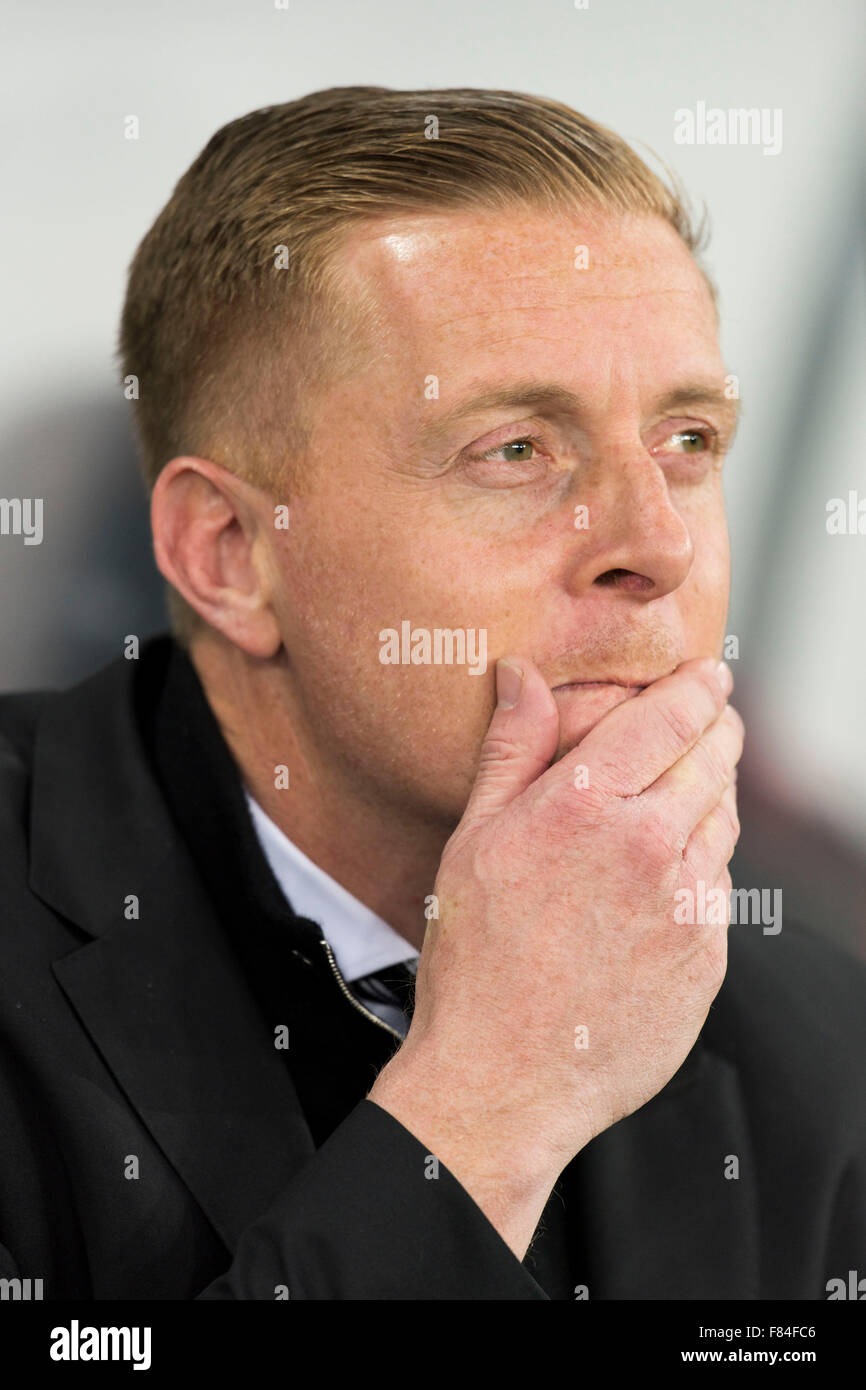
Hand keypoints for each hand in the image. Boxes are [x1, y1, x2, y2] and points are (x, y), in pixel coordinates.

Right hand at [369, 656, 741, 1253]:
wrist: (503, 1079)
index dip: (699, 687)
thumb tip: (520, 673)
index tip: (710, 675)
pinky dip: (701, 870)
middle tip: (712, 718)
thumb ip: (511, 749)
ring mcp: (687, 906)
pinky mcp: (708, 957)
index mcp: (584, 806)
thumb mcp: (474, 840)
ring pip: (724, 822)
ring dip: (711, 797)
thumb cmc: (475, 959)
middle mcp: (649, 846)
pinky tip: (660, 885)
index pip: (670, 716)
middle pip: (715, 759)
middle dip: (718, 729)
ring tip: (678, 799)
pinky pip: (719, 889)